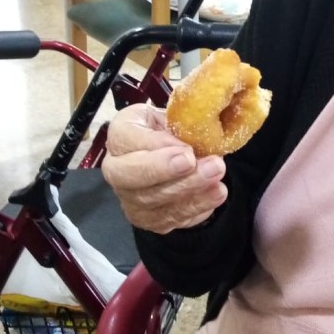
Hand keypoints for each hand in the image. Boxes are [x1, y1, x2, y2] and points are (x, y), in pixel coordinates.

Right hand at [101, 103, 227, 233]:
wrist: (179, 153)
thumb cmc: (175, 130)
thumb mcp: (177, 115)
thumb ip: (181, 122)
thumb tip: (194, 133)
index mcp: (121, 133)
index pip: (125, 140)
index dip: (154, 147)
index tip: (186, 150)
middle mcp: (116, 168)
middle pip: (129, 176)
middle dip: (166, 172)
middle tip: (199, 164)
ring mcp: (130, 198)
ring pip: (151, 202)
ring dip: (188, 190)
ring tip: (217, 176)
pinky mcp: (148, 219)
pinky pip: (169, 219)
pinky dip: (195, 207)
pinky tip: (216, 194)